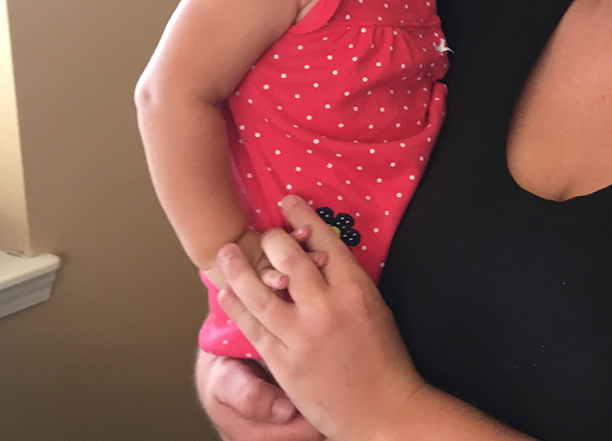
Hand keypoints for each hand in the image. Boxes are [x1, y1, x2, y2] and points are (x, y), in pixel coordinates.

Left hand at [217, 196, 423, 440]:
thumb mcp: (376, 309)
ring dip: (240, 268)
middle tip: (260, 230)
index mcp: (356, 290)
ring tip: (227, 251)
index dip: (303, 218)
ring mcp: (302, 335)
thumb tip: (323, 258)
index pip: (324, 242)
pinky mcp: (283, 361)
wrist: (382, 409)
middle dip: (271, 239)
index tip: (289, 202)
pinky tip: (227, 293)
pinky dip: (237, 307)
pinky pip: (253, 327)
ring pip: (262, 292)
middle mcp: (327, 308)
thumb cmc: (384, 360)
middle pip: (290, 259)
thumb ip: (349, 283)